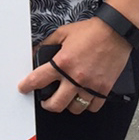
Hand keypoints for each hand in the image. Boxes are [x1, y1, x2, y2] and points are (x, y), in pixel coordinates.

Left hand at [17, 18, 132, 114]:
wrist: (115, 32)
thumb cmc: (91, 31)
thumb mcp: (63, 33)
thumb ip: (47, 44)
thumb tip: (36, 52)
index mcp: (62, 62)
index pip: (38, 80)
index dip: (27, 86)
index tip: (23, 88)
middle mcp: (75, 77)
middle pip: (56, 104)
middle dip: (47, 105)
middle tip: (46, 101)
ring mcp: (90, 85)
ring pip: (75, 108)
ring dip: (69, 105)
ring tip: (67, 99)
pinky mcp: (104, 88)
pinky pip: (93, 107)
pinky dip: (88, 105)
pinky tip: (85, 97)